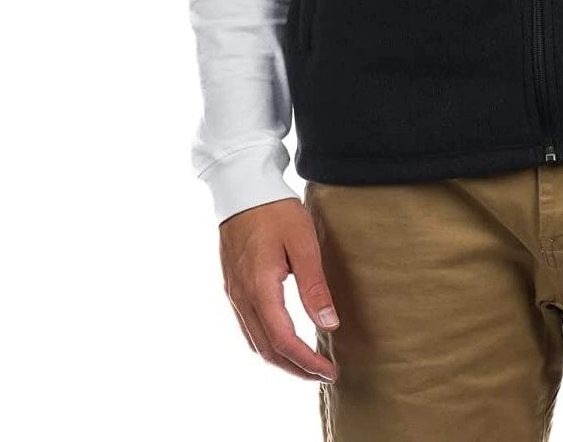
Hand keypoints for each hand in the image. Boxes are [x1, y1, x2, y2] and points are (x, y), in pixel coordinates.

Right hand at [219, 196, 339, 383]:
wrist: (242, 188)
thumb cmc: (275, 210)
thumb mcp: (303, 242)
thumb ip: (314, 285)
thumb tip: (329, 324)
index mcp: (260, 289)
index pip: (283, 341)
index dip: (306, 362)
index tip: (329, 371)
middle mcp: (242, 298)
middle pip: (266, 350)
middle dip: (295, 369)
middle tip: (323, 374)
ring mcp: (234, 294)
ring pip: (255, 342)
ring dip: (280, 359)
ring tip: (307, 363)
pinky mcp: (233, 287)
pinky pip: (248, 327)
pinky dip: (268, 343)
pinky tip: (284, 340)